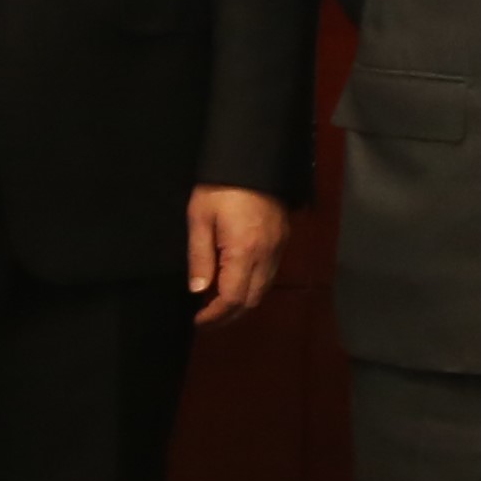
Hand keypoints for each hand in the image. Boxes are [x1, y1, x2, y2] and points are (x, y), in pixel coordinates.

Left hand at [187, 188, 287, 326]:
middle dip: (229, 316)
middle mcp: (266, 254)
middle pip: (252, 299)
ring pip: (264, 289)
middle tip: (207, 320)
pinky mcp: (282, 239)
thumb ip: (199, 257)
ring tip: (219, 306)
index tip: (198, 321)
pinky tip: (237, 283)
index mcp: (243, 251)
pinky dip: (253, 287)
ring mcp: (278, 247)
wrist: (253, 159)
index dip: (215, 315)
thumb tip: (198, 290)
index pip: (232, 297)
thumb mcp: (199, 219)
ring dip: (243, 303)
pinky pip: (270, 274)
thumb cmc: (220, 187)